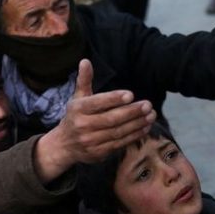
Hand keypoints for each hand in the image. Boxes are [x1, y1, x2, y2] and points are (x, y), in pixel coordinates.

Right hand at [34, 59, 155, 182]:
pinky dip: (134, 135)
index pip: (97, 102)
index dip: (114, 99)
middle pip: (111, 119)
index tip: (130, 95)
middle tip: (148, 105)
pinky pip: (119, 143)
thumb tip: (85, 61)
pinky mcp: (99, 153)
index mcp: (78, 109)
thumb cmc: (75, 116)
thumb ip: (84, 80)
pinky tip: (145, 127)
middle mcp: (82, 125)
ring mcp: (90, 141)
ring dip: (137, 124)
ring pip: (118, 132)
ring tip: (151, 115)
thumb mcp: (77, 98)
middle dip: (132, 112)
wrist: (64, 146)